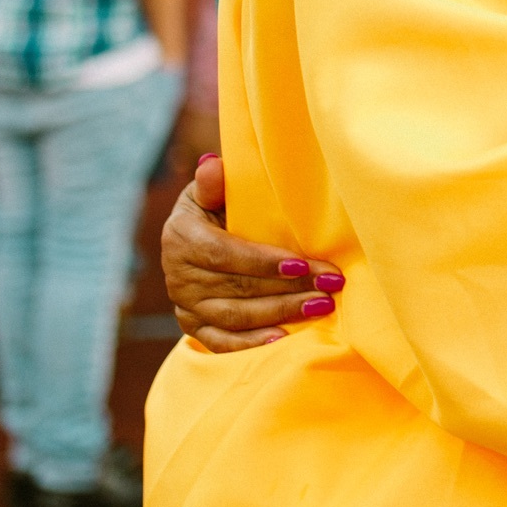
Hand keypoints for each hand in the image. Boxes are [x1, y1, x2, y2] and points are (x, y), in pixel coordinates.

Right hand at [163, 154, 343, 351]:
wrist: (194, 240)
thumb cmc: (215, 208)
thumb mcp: (211, 192)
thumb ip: (214, 183)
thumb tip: (213, 164)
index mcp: (181, 237)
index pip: (224, 254)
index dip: (262, 262)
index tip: (302, 264)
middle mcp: (177, 275)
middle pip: (237, 288)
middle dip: (287, 288)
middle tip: (329, 286)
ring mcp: (185, 304)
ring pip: (235, 316)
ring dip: (281, 313)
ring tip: (320, 306)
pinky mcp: (192, 326)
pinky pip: (221, 340)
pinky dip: (250, 342)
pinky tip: (283, 337)